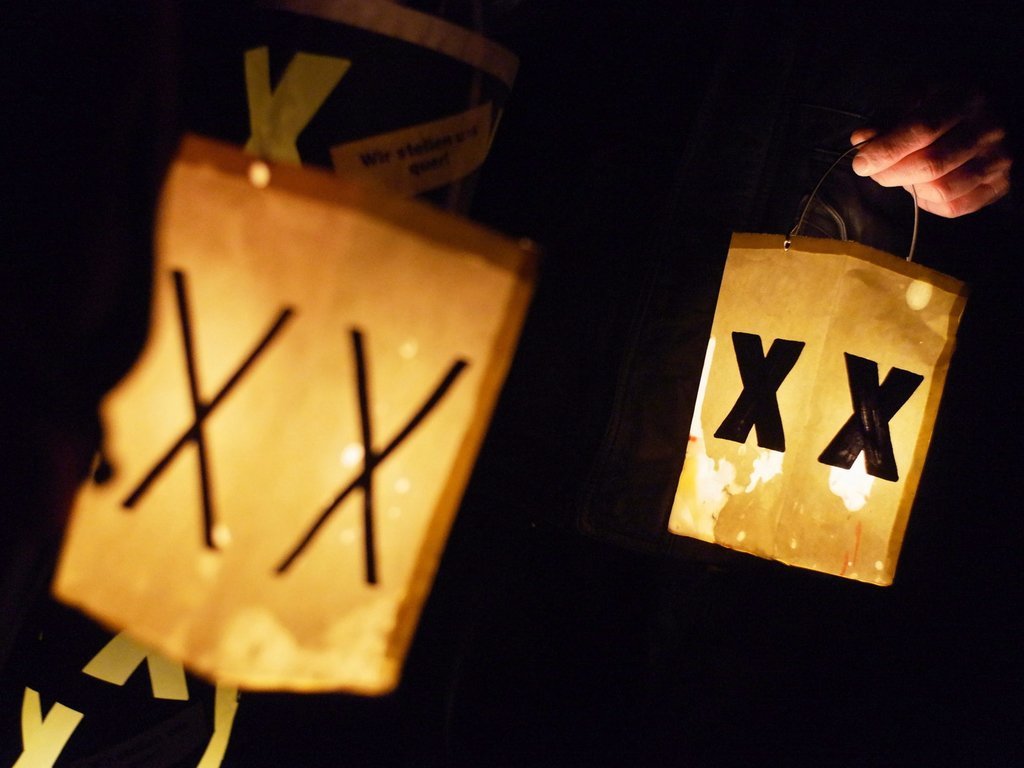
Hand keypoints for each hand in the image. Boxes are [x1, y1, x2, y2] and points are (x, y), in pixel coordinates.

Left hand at [850, 89, 1011, 217]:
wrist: (988, 120)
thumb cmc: (942, 108)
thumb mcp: (915, 100)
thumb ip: (886, 118)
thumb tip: (861, 139)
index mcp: (965, 98)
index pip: (922, 129)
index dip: (887, 150)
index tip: (861, 163)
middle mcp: (988, 128)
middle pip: (931, 164)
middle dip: (891, 173)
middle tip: (874, 172)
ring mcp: (998, 158)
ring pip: (941, 190)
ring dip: (911, 188)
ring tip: (902, 175)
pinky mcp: (999, 185)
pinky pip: (954, 207)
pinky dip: (929, 203)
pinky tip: (923, 187)